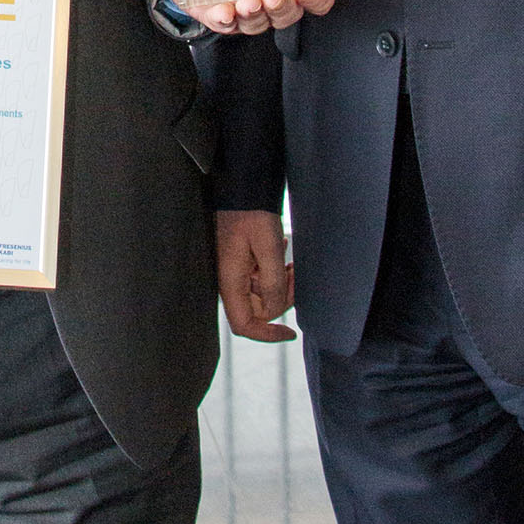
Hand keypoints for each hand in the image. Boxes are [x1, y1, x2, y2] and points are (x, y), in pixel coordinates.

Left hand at [160, 0, 337, 37]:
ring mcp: (243, 10)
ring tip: (248, 1)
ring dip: (254, 14)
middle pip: (286, 15)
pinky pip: (222, 23)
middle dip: (282, 8)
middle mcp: (269, 0)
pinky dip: (224, 19)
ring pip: (256, 23)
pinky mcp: (214, 14)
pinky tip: (225, 11)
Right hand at [216, 208, 296, 342]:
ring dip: (280, 283)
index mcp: (230, 281)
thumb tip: (274, 310)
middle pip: (258, 309)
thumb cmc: (250, 212)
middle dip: (281, 298)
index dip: (267, 335)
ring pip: (262, 293)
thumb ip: (272, 281)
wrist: (241, 188)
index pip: (244, 325)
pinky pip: (260, 278)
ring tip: (289, 261)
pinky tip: (280, 252)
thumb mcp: (267, 246)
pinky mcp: (240, 263)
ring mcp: (234, 272)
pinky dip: (275, 272)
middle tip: (294, 274)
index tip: (290, 333)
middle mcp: (229, 281)